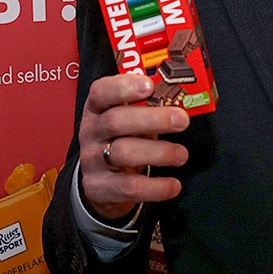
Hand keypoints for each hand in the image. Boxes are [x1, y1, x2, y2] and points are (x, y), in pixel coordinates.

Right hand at [78, 73, 189, 221]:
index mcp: (97, 109)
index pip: (101, 92)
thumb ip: (146, 108)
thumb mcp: (127, 119)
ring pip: (124, 153)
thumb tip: (178, 100)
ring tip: (181, 154)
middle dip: (152, 119)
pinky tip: (173, 184)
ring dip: (159, 152)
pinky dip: (156, 187)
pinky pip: (129, 187)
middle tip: (181, 120)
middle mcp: (92, 132)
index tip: (149, 85)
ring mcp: (93, 161)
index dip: (123, 86)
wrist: (101, 182)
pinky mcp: (99, 188)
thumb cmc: (121, 141)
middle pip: (115, 121)